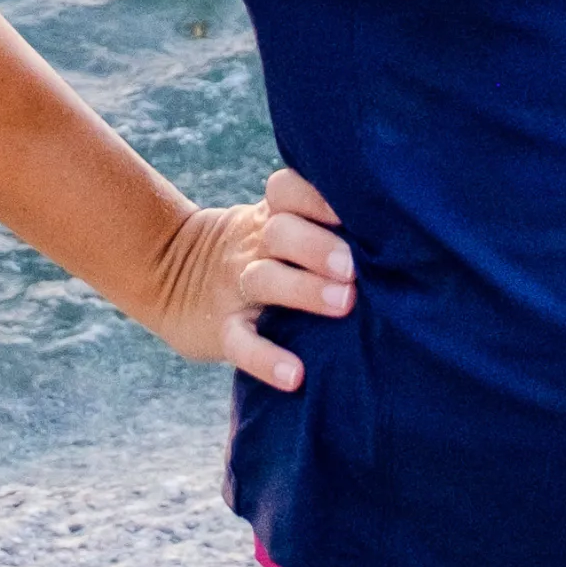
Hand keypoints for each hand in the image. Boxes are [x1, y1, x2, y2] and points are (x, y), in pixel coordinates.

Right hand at [146, 167, 354, 392]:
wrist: (169, 277)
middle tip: (352, 265)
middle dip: (318, 245)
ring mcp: (234, 287)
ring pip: (265, 281)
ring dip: (304, 290)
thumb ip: (317, 224)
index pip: (286, 191)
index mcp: (269, 217)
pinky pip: (241, 344)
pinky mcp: (221, 330)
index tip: (351, 208)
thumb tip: (397, 232)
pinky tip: (295, 375)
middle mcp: (253, 246)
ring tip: (343, 303)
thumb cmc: (253, 252)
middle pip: (281, 232)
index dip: (316, 195)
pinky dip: (266, 360)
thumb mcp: (269, 225)